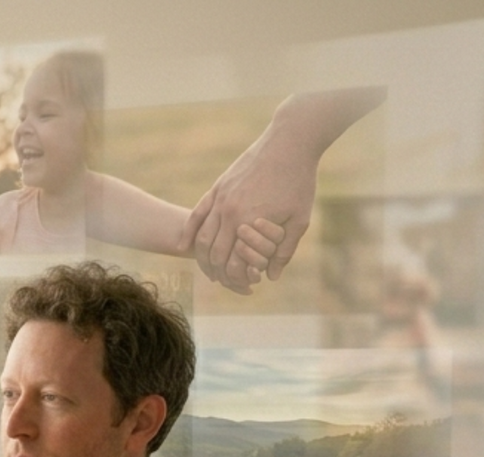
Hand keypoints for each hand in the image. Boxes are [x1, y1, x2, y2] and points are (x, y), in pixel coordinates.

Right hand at [182, 131, 318, 293]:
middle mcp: (229, 212)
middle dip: (216, 272)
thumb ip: (285, 250)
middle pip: (213, 253)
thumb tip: (272, 277)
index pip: (232, 262)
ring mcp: (220, 199)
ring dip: (202, 257)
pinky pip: (196, 215)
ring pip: (201, 237)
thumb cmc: (298, 181)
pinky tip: (183, 246)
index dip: (236, 278)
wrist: (288, 143)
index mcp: (249, 223)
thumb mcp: (299, 219)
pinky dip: (188, 233)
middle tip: (222, 281)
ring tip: (207, 269)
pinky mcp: (217, 188)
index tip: (243, 285)